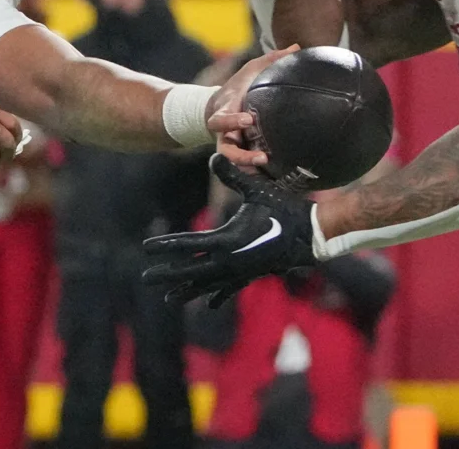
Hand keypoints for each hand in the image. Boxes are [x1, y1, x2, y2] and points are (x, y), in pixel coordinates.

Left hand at [142, 155, 315, 305]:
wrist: (313, 235)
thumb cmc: (285, 210)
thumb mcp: (257, 190)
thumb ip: (233, 175)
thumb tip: (214, 155)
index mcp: (227, 241)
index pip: (188, 244)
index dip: (166, 245)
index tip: (146, 247)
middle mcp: (230, 261)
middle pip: (191, 270)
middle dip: (167, 273)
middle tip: (145, 278)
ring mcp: (240, 272)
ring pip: (207, 285)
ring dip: (187, 290)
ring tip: (168, 298)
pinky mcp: (251, 276)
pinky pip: (229, 289)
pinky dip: (216, 295)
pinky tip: (208, 305)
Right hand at [206, 46, 299, 168]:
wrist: (217, 106)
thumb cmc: (238, 86)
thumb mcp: (251, 70)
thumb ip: (271, 60)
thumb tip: (297, 47)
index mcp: (225, 111)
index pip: (221, 119)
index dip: (231, 121)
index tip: (248, 119)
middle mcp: (225, 132)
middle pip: (226, 150)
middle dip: (241, 155)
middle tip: (261, 157)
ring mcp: (230, 144)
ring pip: (234, 162)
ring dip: (249, 168)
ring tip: (268, 170)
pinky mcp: (238, 152)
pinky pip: (244, 166)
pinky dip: (256, 172)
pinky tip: (275, 178)